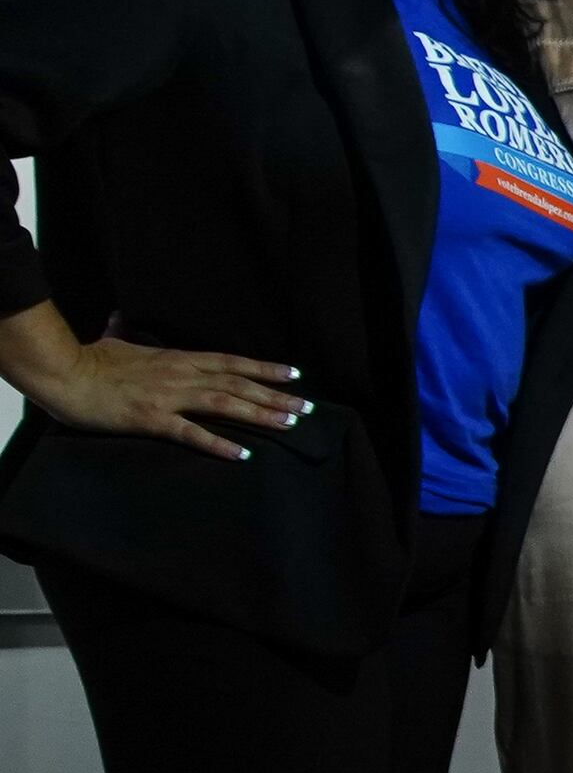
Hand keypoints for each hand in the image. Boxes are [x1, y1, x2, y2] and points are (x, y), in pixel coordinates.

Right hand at [0, 301, 303, 460]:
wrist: (64, 373)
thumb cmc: (89, 359)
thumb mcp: (115, 341)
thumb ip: (124, 333)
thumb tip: (119, 318)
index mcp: (177, 359)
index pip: (231, 361)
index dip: (264, 368)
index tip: (294, 374)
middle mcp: (181, 375)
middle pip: (238, 383)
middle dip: (275, 396)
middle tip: (308, 408)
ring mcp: (168, 397)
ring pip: (225, 404)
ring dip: (260, 415)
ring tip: (289, 424)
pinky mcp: (152, 419)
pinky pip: (192, 433)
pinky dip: (219, 443)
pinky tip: (242, 454)